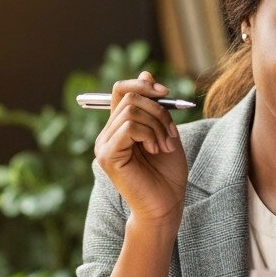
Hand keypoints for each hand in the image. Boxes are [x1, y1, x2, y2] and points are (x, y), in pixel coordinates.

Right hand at [93, 71, 188, 225]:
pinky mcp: (107, 156)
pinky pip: (129, 126)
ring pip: (131, 110)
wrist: (167, 204)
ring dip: (158, 124)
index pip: (122, 90)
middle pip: (128, 95)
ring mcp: (104, 145)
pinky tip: (157, 150)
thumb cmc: (168, 173)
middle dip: (158, 109)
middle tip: (171, 132)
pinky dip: (150, 134)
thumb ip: (155, 106)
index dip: (144, 85)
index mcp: (119, 127)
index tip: (166, 93)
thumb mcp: (165, 130)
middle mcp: (107, 134)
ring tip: (165, 145)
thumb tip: (146, 72)